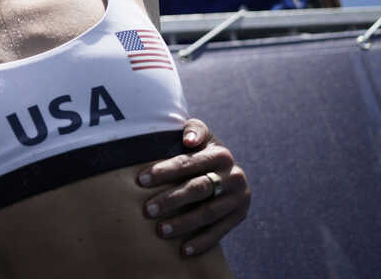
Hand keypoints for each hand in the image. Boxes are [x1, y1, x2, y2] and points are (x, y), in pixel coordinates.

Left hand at [136, 118, 250, 256]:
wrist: (225, 170)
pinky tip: (183, 251)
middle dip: (171, 199)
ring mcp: (239, 198)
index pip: (188, 163)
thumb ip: (193, 129)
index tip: (140, 180)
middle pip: (198, 189)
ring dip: (184, 224)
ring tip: (160, 230)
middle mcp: (234, 176)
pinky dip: (202, 243)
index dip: (164, 171)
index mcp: (220, 154)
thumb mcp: (200, 135)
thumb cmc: (200, 150)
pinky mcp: (240, 216)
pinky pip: (220, 232)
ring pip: (208, 213)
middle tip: (147, 210)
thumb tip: (187, 140)